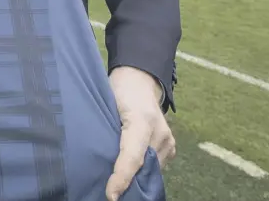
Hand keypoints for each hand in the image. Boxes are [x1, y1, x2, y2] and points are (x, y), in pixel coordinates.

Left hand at [106, 66, 175, 200]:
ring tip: (116, 182)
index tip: (111, 195)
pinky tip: (131, 173)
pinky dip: (143, 172)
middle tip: (108, 190)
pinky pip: (156, 167)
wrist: (138, 79)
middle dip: (127, 183)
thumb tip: (97, 164)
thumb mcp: (107, 107)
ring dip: (135, 178)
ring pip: (151, 171)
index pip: (133, 156)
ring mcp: (168, 139)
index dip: (122, 177)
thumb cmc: (119, 92)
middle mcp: (160, 132)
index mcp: (142, 120)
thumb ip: (105, 133)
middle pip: (144, 168)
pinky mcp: (171, 145)